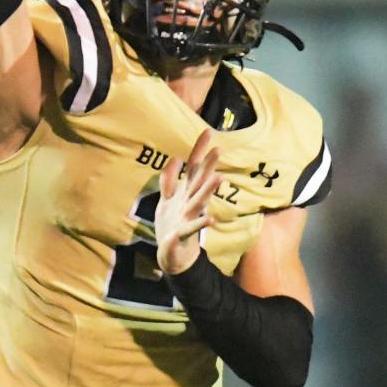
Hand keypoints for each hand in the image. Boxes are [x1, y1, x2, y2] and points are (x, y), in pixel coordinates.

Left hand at [155, 129, 221, 275]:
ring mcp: (188, 218)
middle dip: (209, 166)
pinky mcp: (184, 233)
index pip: (193, 167)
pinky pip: (193, 228)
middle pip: (199, 181)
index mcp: (184, 193)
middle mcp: (190, 202)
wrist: (173, 255)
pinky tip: (212, 220)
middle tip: (219, 150)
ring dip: (209, 191)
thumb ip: (169, 179)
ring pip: (199, 201)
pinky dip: (202, 224)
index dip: (199, 149)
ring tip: (219, 179)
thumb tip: (175, 158)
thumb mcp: (166, 199)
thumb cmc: (172, 225)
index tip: (208, 131)